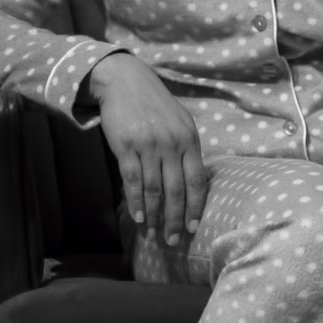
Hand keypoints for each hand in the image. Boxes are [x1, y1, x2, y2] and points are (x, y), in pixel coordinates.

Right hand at [88, 52, 206, 246]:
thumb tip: (193, 182)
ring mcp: (149, 146)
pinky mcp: (126, 147)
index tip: (193, 228)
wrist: (125, 81)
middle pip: (176, 191)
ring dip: (153, 216)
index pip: (197, 182)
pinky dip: (136, 201)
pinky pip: (133, 180)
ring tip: (152, 234)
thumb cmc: (156, 106)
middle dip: (175, 220)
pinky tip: (138, 217)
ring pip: (154, 190)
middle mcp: (172, 145)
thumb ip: (188, 151)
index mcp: (191, 141)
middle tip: (172, 241)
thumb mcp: (182, 123)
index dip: (195, 208)